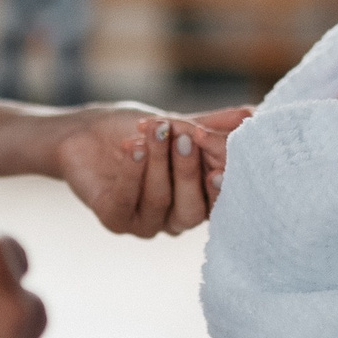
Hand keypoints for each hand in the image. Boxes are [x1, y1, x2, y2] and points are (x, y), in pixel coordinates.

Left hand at [53, 105, 249, 236]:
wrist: (85, 133)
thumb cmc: (137, 130)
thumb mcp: (179, 123)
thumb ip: (213, 126)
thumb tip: (253, 114)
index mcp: (197, 200)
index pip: (218, 200)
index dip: (222, 182)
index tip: (220, 158)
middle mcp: (175, 219)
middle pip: (193, 209)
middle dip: (189, 171)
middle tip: (185, 135)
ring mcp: (145, 223)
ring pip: (161, 201)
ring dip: (158, 162)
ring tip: (155, 130)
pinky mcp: (114, 219)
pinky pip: (127, 200)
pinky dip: (133, 171)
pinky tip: (133, 147)